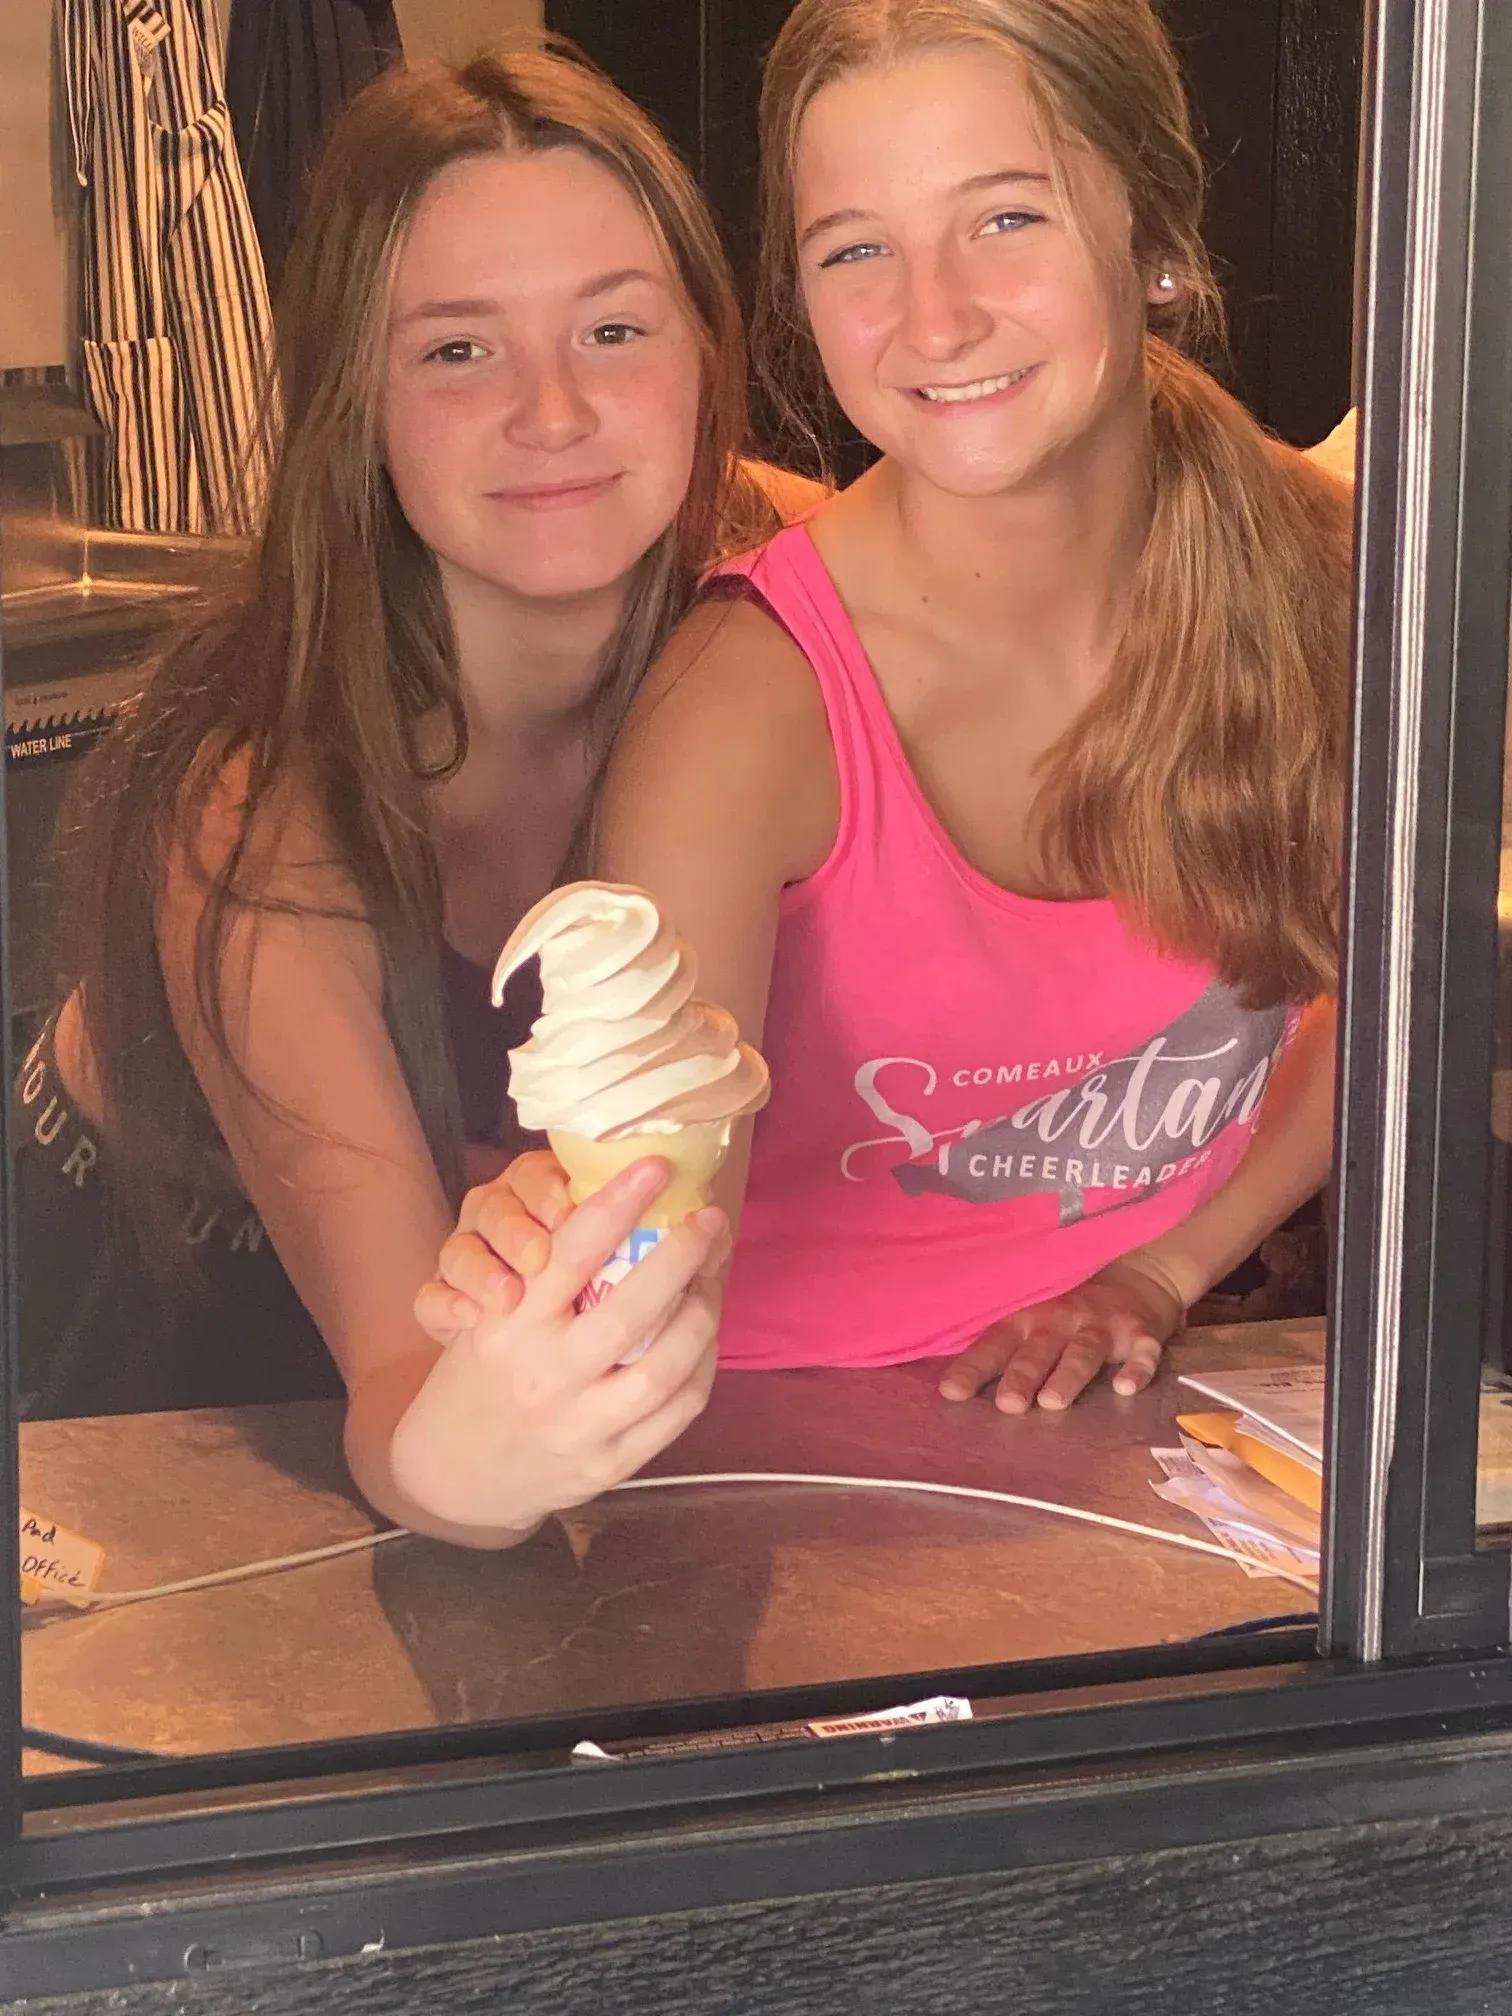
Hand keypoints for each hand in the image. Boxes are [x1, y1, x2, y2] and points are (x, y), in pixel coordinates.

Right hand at [391, 1158, 730, 1532]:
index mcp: (509, 1328)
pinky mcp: (612, 1463)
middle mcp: (545, 1377)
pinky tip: (705, 1333)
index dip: (618, 1204)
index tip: (656, 1167)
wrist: (455, 1473)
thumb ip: (541, 1271)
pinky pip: (679, 1410)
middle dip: (683, 1256)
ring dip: (704, 1311)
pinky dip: (703, 1364)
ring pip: (667, 1365)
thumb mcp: (488, 1316)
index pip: (570, 1254)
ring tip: (714, 1275)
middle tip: (709, 1220)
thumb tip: (614, 1200)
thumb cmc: (481, 1373)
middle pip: (631, 1311)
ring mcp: (581, 1427)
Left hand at [938, 1252, 1185, 1414]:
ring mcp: (1100, 1326)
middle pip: (1038, 1351)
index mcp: (1027, 1321)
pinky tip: (1126, 1387)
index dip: (973, 1367)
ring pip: (1082, 1351)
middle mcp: (1060, 1321)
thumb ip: (1002, 1351)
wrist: (1137, 1278)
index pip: (994, 1344)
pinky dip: (1136, 1368)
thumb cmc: (1069, 1311)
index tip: (951, 1393)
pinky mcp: (1140, 1332)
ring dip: (1068, 1375)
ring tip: (1053, 1402)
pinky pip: (1142, 1350)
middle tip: (1008, 1405)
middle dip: (1021, 1376)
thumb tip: (950, 1389)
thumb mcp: (1033, 1321)